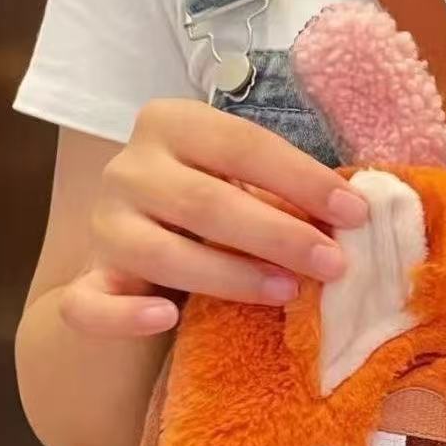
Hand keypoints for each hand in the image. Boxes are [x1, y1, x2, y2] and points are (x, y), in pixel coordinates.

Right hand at [60, 99, 368, 337]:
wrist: (140, 239)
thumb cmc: (213, 208)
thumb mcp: (244, 183)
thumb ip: (284, 194)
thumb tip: (352, 221)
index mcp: (171, 126)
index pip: (242, 145)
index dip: (302, 180)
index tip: (355, 215)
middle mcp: (129, 169)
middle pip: (206, 201)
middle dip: (278, 235)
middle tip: (333, 265)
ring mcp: (105, 227)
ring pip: (162, 253)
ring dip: (230, 276)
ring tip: (286, 292)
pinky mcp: (90, 281)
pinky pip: (90, 304)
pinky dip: (126, 316)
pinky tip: (167, 319)